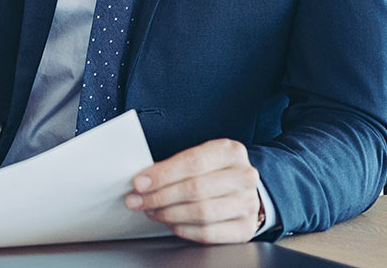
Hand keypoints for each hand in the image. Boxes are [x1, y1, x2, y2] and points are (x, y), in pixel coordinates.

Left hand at [126, 139, 262, 243]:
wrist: (242, 191)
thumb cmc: (214, 172)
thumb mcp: (199, 158)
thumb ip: (174, 166)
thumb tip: (142, 181)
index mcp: (231, 152)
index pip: (193, 162)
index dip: (162, 174)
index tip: (139, 182)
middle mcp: (244, 176)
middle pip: (195, 188)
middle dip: (159, 196)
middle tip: (137, 200)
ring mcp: (248, 203)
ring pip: (201, 212)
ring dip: (168, 214)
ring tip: (151, 211)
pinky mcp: (245, 228)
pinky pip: (207, 233)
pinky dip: (182, 229)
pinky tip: (170, 223)